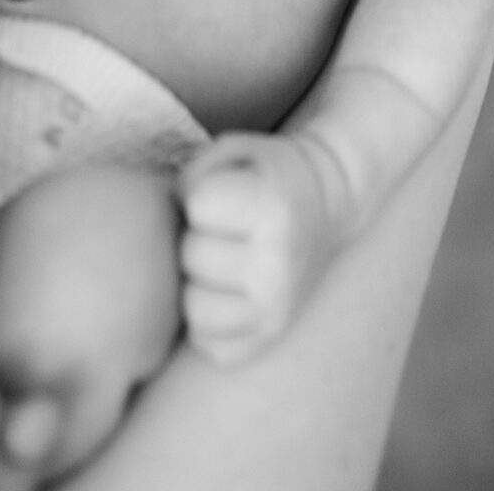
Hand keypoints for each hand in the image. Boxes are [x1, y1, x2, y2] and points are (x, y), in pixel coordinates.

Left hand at [177, 132, 336, 364]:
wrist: (324, 203)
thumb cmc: (268, 174)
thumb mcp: (238, 150)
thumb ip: (195, 171)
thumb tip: (169, 218)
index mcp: (272, 211)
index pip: (196, 206)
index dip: (201, 195)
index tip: (225, 194)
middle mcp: (277, 268)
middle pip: (191, 257)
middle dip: (197, 238)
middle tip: (222, 228)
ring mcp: (275, 311)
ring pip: (193, 309)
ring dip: (198, 283)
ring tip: (220, 260)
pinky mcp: (268, 339)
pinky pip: (208, 343)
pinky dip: (208, 321)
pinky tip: (226, 291)